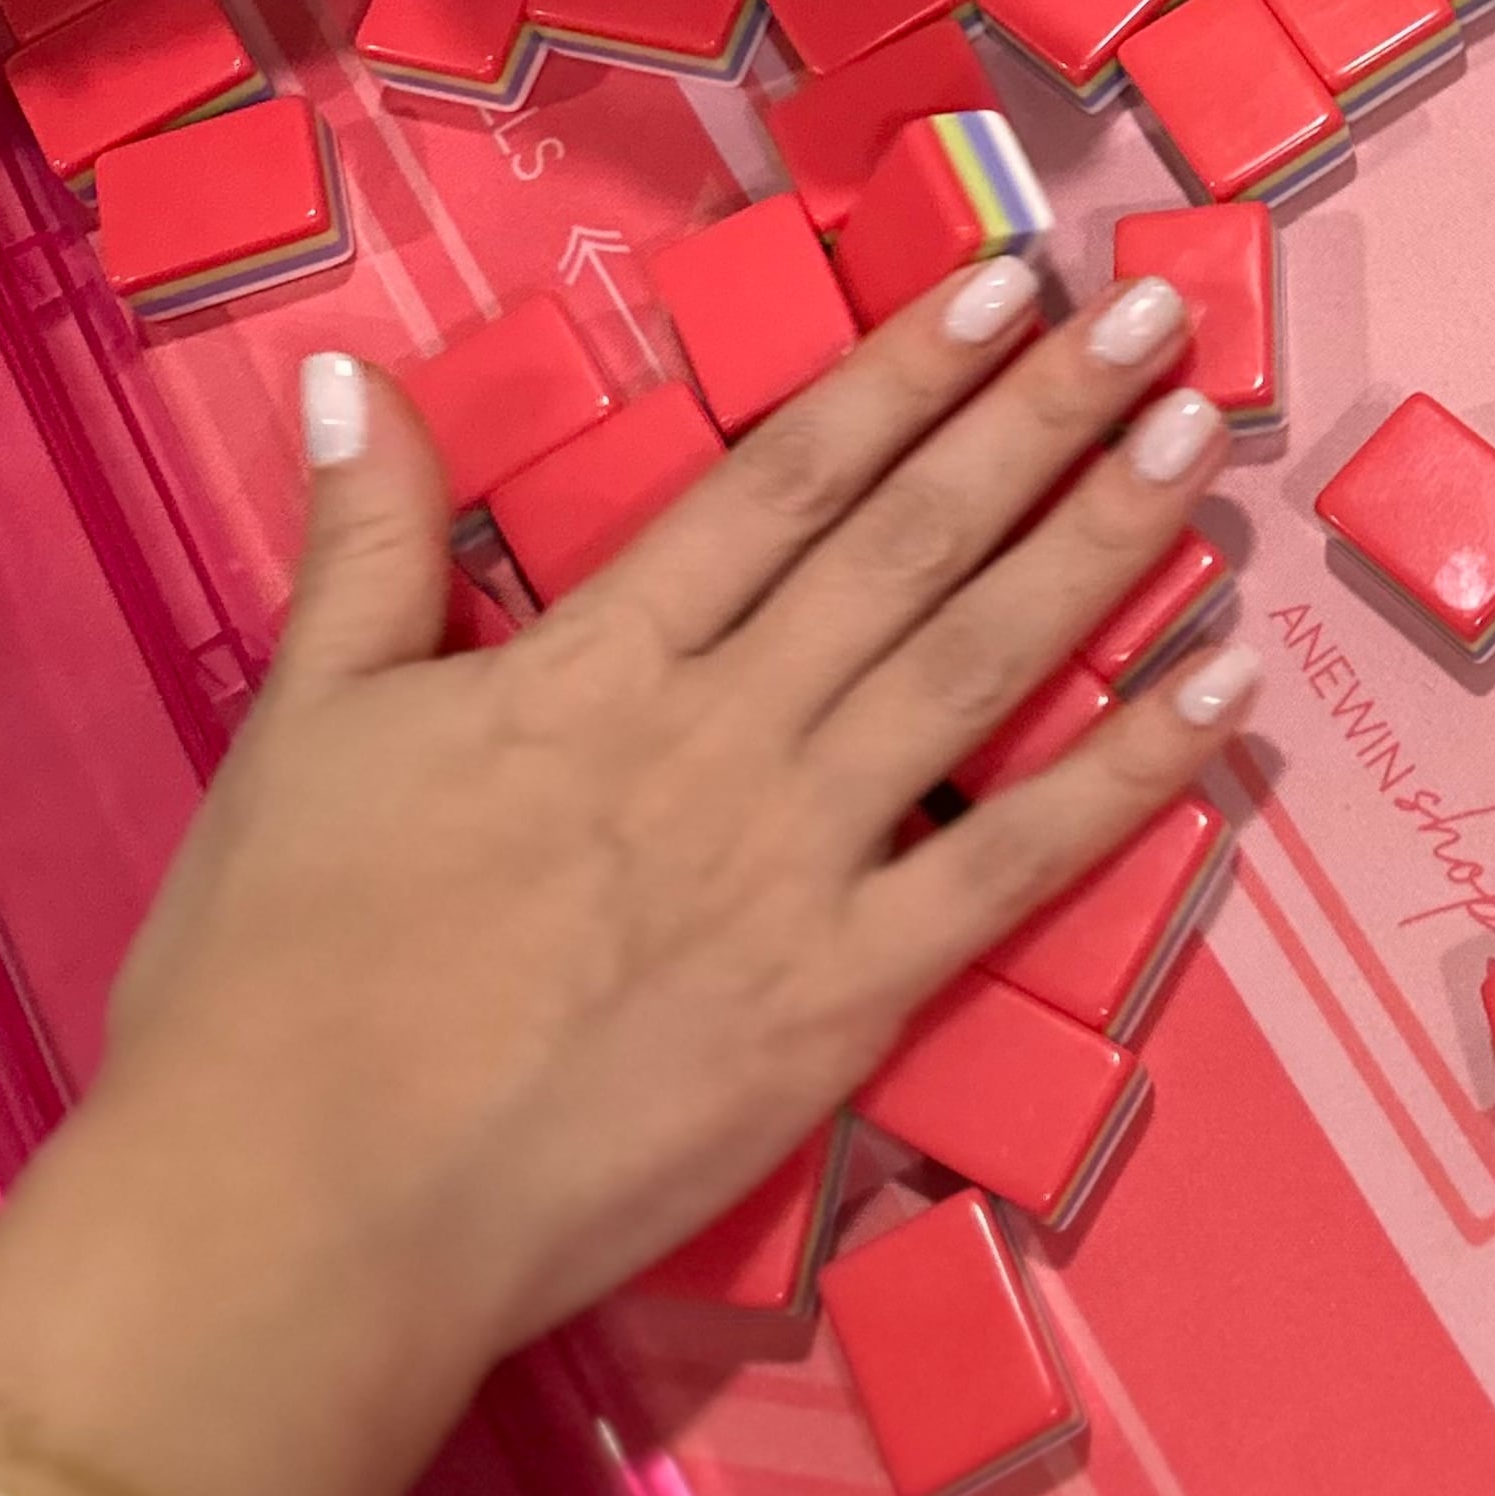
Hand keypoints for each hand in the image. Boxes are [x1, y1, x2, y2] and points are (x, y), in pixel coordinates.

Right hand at [0, 252, 1247, 1495]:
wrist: (296, 1215)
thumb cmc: (271, 979)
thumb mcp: (304, 727)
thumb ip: (367, 544)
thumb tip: (360, 370)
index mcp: (594, 664)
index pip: (783, 480)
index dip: (905, 371)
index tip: (1008, 280)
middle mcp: (721, 735)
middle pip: (911, 544)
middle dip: (1043, 415)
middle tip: (1159, 315)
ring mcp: (795, 864)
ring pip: (981, 668)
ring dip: (1105, 544)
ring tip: (1204, 438)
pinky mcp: (843, 1001)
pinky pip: (1013, 864)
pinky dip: (1130, 774)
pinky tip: (1222, 692)